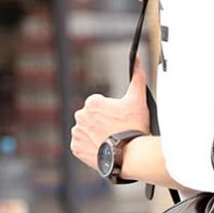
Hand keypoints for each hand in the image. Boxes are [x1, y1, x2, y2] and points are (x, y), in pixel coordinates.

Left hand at [70, 57, 150, 171]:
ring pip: (86, 131)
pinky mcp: (75, 148)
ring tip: (112, 141)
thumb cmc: (135, 126)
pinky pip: (81, 145)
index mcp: (93, 102)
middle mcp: (80, 115)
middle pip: (92, 118)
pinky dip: (90, 147)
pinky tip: (104, 148)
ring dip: (96, 134)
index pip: (100, 105)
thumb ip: (136, 77)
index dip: (112, 112)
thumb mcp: (138, 99)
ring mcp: (77, 132)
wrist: (131, 154)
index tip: (121, 121)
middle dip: (102, 123)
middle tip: (118, 132)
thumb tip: (137, 58)